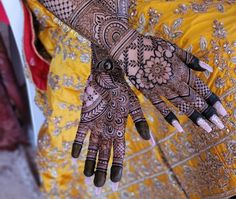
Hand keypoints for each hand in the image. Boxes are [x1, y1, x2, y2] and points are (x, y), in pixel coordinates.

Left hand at [71, 60, 150, 188]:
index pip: (119, 152)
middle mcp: (107, 130)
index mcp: (120, 128)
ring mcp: (96, 125)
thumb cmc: (122, 88)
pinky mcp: (85, 118)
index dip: (117, 167)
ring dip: (90, 162)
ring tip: (88, 176)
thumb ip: (139, 121)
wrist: (107, 74)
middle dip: (102, 170)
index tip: (115, 182)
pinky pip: (80, 134)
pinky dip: (78, 144)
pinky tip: (75, 155)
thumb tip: (148, 140)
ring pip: (92, 148)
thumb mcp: (133, 104)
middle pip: (105, 154)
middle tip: (99, 186)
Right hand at [115, 34, 226, 131]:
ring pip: (181, 106)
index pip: (201, 88)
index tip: (224, 112)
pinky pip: (161, 108)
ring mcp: (161, 90)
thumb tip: (208, 69)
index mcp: (181, 71)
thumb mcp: (174, 48)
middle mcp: (174, 83)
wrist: (130, 48)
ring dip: (195, 117)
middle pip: (194, 100)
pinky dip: (170, 118)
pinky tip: (179, 128)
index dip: (213, 101)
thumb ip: (191, 60)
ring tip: (207, 128)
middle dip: (208, 113)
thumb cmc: (153, 45)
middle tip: (220, 125)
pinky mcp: (149, 93)